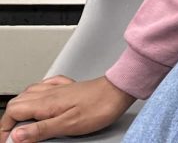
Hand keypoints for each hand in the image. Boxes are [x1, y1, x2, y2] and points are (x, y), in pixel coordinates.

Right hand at [0, 75, 133, 141]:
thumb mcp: (68, 124)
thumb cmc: (100, 106)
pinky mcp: (70, 87)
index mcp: (45, 102)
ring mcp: (60, 88)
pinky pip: (46, 85)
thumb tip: (16, 136)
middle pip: (18, 102)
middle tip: (13, 136)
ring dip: (21, 107)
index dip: (5, 128)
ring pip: (29, 92)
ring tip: (22, 122)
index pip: (13, 111)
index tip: (8, 141)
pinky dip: (37, 94)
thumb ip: (40, 130)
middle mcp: (49, 92)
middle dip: (9, 119)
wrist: (120, 89)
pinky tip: (41, 99)